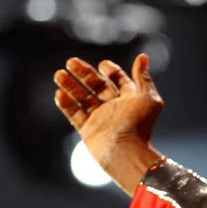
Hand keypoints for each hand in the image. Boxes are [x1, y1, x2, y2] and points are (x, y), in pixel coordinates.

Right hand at [53, 53, 164, 194]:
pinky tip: (59, 93)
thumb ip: (143, 77)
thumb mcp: (148, 97)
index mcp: (130, 99)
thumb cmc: (140, 125)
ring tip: (58, 74)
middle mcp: (115, 108)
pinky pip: (75, 115)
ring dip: (70, 86)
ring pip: (82, 98)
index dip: (111, 71)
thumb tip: (143, 56)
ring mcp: (100, 119)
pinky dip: (66, 104)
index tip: (102, 65)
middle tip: (70, 62)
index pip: (118, 80)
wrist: (126, 151)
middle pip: (96, 86)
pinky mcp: (88, 130)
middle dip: (84, 73)